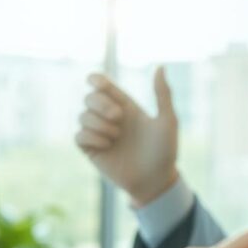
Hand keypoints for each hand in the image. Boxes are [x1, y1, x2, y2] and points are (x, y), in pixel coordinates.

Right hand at [75, 68, 178, 205]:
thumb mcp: (167, 121)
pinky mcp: (92, 151)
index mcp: (126, 106)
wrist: (156, 181)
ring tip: (116, 137)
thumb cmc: (165, 151)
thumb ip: (162, 94)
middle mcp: (110, 118)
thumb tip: (160, 66)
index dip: (96, 79)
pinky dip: (91, 137)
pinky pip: (79, 136)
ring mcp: (100, 134)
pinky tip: (107, 145)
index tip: (98, 83)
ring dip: (99, 123)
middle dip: (101, 103)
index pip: (102, 85)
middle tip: (119, 117)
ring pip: (82, 115)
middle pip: (89, 97)